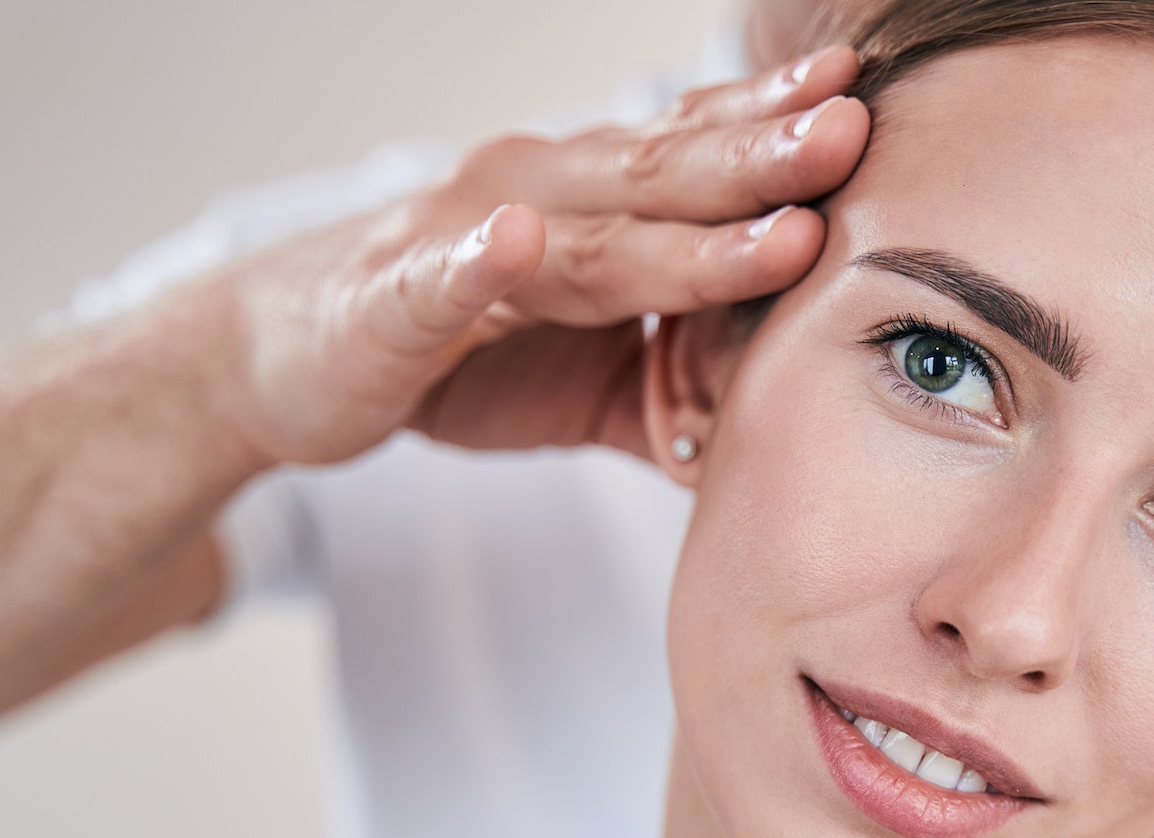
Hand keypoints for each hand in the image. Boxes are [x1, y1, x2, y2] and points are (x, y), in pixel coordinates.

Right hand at [200, 47, 868, 467]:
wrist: (284, 363)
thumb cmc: (446, 355)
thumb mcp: (585, 373)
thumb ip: (676, 383)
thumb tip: (784, 418)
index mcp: (587, 206)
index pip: (694, 158)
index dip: (775, 130)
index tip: (869, 104)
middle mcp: (535, 198)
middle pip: (665, 176)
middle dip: (765, 155)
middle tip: (853, 127)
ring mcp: (464, 246)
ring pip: (589, 233)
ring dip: (682, 221)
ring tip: (771, 209)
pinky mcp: (395, 307)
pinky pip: (441, 284)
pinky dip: (478, 264)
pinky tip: (516, 243)